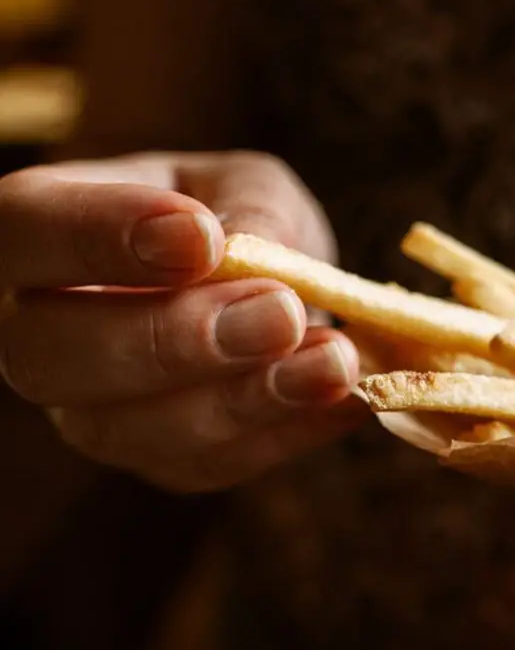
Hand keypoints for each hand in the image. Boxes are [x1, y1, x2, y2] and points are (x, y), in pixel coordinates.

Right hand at [0, 152, 362, 491]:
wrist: (262, 285)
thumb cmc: (234, 218)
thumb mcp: (248, 185)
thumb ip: (247, 209)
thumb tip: (243, 253)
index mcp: (40, 235)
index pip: (25, 232)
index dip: (98, 237)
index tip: (199, 238)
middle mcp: (42, 333)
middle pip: (53, 357)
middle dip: (174, 340)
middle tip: (279, 312)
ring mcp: (93, 410)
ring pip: (130, 430)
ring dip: (242, 400)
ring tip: (333, 362)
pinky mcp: (160, 459)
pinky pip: (208, 464)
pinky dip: (285, 432)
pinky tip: (347, 397)